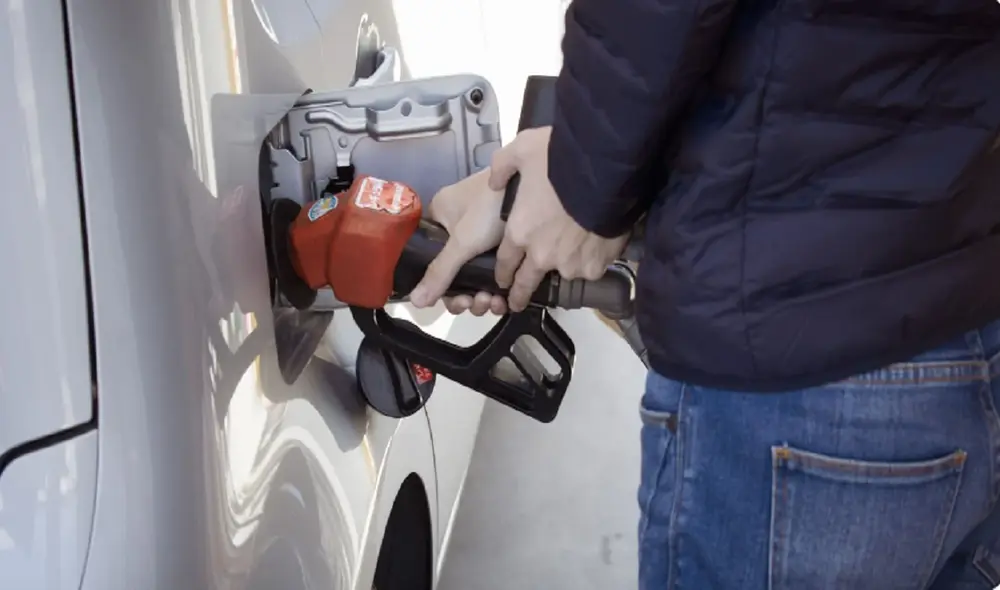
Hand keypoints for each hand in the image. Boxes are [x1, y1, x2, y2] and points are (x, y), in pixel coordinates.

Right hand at [409, 168, 507, 315]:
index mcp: (439, 217)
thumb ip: (440, 273)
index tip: (457, 301)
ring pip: (474, 274)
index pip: (428, 258)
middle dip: (465, 295)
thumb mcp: (462, 242)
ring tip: (495, 302)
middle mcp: (456, 225)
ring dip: (482, 295)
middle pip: (453, 271)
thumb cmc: (490, 208)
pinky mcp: (502, 239)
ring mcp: (480, 232)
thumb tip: (415, 302)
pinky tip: (505, 298)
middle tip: (478, 304)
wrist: (536, 184)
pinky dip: (496, 287)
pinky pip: (493, 269)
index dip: (440, 286)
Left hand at [489, 127, 628, 311]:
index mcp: (519, 233)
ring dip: (564, 265)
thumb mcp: (521, 150)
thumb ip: (502, 167)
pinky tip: (596, 243)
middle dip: (519, 294)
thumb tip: (494, 182)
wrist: (606, 173)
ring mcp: (570, 264)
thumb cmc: (561, 160)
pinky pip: (590, 268)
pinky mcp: (596, 266)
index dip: (503, 272)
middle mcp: (541, 255)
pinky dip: (591, 259)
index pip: (504, 263)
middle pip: (526, 283)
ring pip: (563, 272)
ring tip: (574, 248)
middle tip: (517, 302)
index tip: (503, 279)